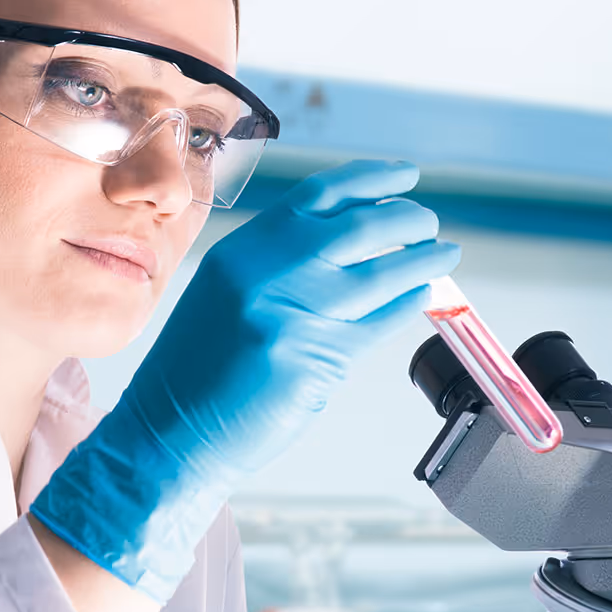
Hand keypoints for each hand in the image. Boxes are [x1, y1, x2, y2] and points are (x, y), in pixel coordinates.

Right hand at [31, 160, 460, 600]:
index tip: (406, 177)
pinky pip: (379, 323)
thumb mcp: (227, 295)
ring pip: (382, 273)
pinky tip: (419, 298)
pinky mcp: (313, 360)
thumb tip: (353, 242)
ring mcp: (292, 315)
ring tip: (442, 256)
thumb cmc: (198, 372)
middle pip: (361, 226)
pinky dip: (407, 305)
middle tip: (429, 226)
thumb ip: (279, 264)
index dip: (372, 180)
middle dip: (408, 220)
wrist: (169, 434)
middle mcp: (267, 272)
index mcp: (244, 250)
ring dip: (422, 261)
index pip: (320, 194)